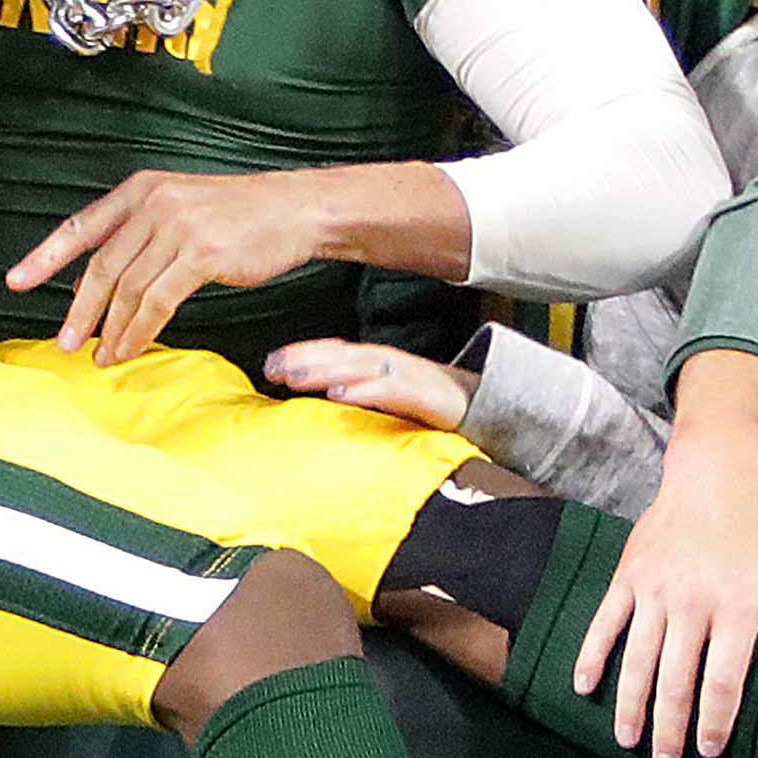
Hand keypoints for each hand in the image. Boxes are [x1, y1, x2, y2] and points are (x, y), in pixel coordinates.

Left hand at [7, 168, 337, 365]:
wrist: (294, 210)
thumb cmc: (238, 215)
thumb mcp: (181, 208)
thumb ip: (140, 236)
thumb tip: (98, 284)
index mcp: (141, 190)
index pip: (81, 227)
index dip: (45, 257)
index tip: (16, 281)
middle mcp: (153, 204)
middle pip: (100, 265)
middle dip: (78, 309)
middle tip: (64, 341)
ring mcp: (177, 227)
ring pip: (127, 289)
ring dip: (110, 329)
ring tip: (101, 356)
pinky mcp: (201, 254)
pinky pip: (157, 302)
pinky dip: (138, 331)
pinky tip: (130, 348)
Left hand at [262, 335, 473, 431]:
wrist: (487, 406)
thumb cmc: (430, 403)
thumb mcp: (389, 395)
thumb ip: (359, 393)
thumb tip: (321, 401)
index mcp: (378, 362)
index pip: (335, 352)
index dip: (303, 354)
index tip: (270, 363)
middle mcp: (389, 363)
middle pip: (341, 355)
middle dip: (304, 359)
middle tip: (271, 367)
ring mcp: (408, 376)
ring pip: (360, 368)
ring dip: (324, 370)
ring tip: (294, 377)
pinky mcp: (426, 396)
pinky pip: (392, 391)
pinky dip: (365, 391)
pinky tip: (339, 396)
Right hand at [575, 442, 757, 757]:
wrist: (716, 469)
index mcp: (740, 603)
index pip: (726, 678)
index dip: (717, 720)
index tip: (712, 752)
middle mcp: (694, 598)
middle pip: (676, 678)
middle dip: (669, 727)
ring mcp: (656, 586)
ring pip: (636, 657)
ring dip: (629, 704)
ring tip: (627, 740)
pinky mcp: (630, 573)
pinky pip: (605, 622)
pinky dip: (591, 656)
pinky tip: (583, 689)